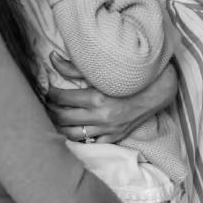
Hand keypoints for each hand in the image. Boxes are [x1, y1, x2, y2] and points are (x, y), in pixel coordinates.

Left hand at [45, 54, 177, 142]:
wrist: (155, 93)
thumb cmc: (127, 80)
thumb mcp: (101, 71)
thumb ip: (74, 67)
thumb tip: (52, 58)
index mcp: (96, 98)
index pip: (62, 98)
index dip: (50, 93)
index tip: (48, 89)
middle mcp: (101, 117)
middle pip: (62, 118)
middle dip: (50, 109)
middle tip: (47, 103)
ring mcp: (107, 130)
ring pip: (72, 134)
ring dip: (59, 126)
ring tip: (54, 117)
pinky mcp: (114, 138)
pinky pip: (89, 144)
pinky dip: (77, 138)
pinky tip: (71, 130)